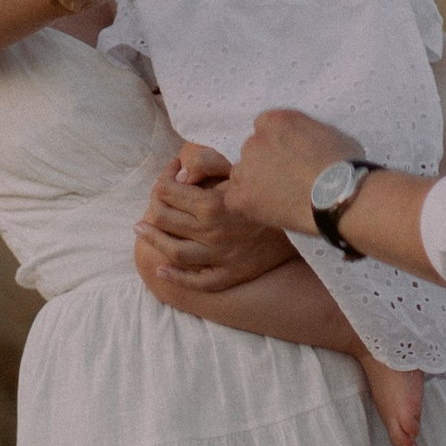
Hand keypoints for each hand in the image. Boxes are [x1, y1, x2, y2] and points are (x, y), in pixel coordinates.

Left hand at [134, 143, 292, 294]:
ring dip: (153, 240)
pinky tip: (161, 268)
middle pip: (166, 220)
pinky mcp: (230, 275)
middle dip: (153, 207)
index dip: (163, 179)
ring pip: (174, 252)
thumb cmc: (269, 190)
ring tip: (142, 230)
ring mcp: (220, 257)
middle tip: (150, 203)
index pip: (169, 192)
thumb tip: (179, 175)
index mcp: (213, 204)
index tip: (168, 174)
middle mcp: (212, 233)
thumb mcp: (240, 168)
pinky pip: (197, 282)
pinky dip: (176, 277)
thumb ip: (207, 164)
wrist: (303, 218)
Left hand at [224, 107, 359, 237]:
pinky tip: (270, 212)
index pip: (265, 131)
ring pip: (242, 176)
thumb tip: (306, 144)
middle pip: (252, 153)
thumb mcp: (328, 133)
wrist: (340, 195)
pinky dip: (248, 207)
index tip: (290, 162)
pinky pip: (234, 200)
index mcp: (274, 120)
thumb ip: (306, 133)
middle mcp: (254, 139)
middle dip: (265, 166)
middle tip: (287, 183)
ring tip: (282, 202)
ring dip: (255, 186)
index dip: (277, 148)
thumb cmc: (345, 166)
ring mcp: (244, 168)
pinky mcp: (238, 195)